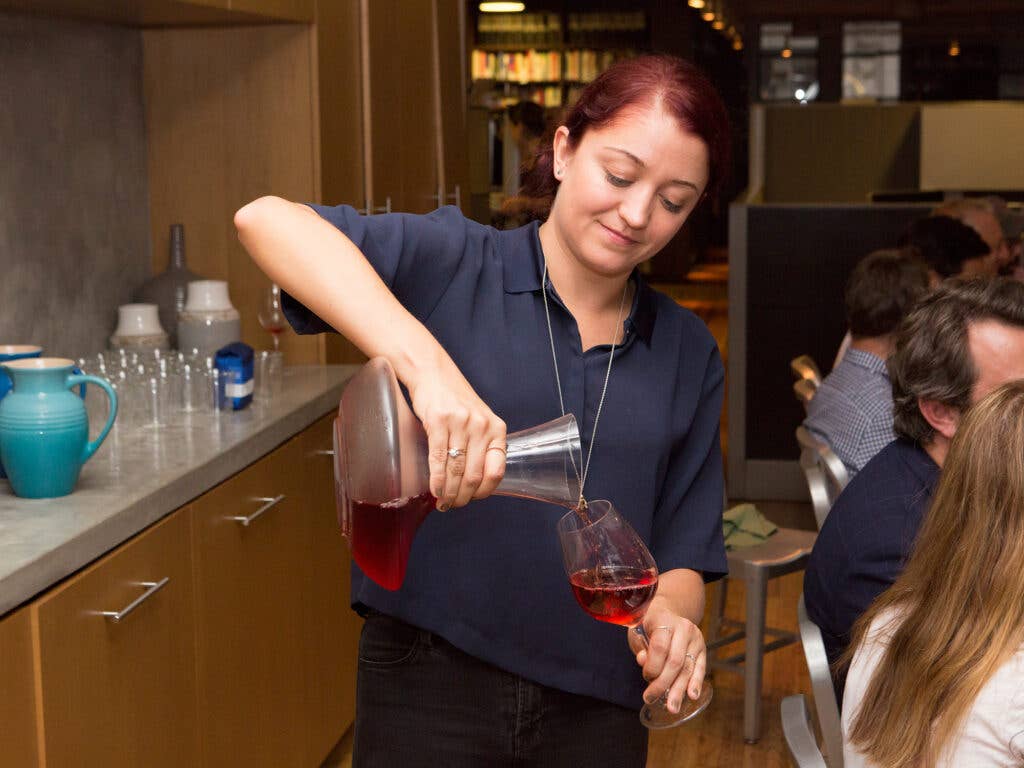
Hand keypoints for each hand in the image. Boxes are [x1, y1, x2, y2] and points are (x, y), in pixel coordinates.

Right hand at [406, 363, 506, 510]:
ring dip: (449, 492)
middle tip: (454, 505)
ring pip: (456, 470)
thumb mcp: (479, 420)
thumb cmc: (456, 400)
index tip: (474, 498)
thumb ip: (482, 446)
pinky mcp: (438, 421)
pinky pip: (438, 459)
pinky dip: (436, 480)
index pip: (497, 470)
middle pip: (474, 475)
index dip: (485, 491)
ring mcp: (460, 423)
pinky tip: (434, 489)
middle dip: (463, 497)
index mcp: (497, 429)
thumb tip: (475, 483)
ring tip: (443, 502)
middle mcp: (481, 426)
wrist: (433, 374)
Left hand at [628, 603, 706, 714]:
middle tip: (651, 699)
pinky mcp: (702, 650)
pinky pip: (700, 669)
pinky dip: (695, 683)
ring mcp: (696, 639)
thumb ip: (640, 648)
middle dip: (663, 684)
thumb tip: (643, 662)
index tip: (645, 676)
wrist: (669, 613)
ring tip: (672, 708)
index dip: (652, 666)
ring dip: (679, 690)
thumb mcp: (639, 632)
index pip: (660, 647)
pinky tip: (692, 695)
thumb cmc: (649, 626)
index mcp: (665, 620)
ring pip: (688, 668)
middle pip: (675, 661)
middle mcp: (684, 628)